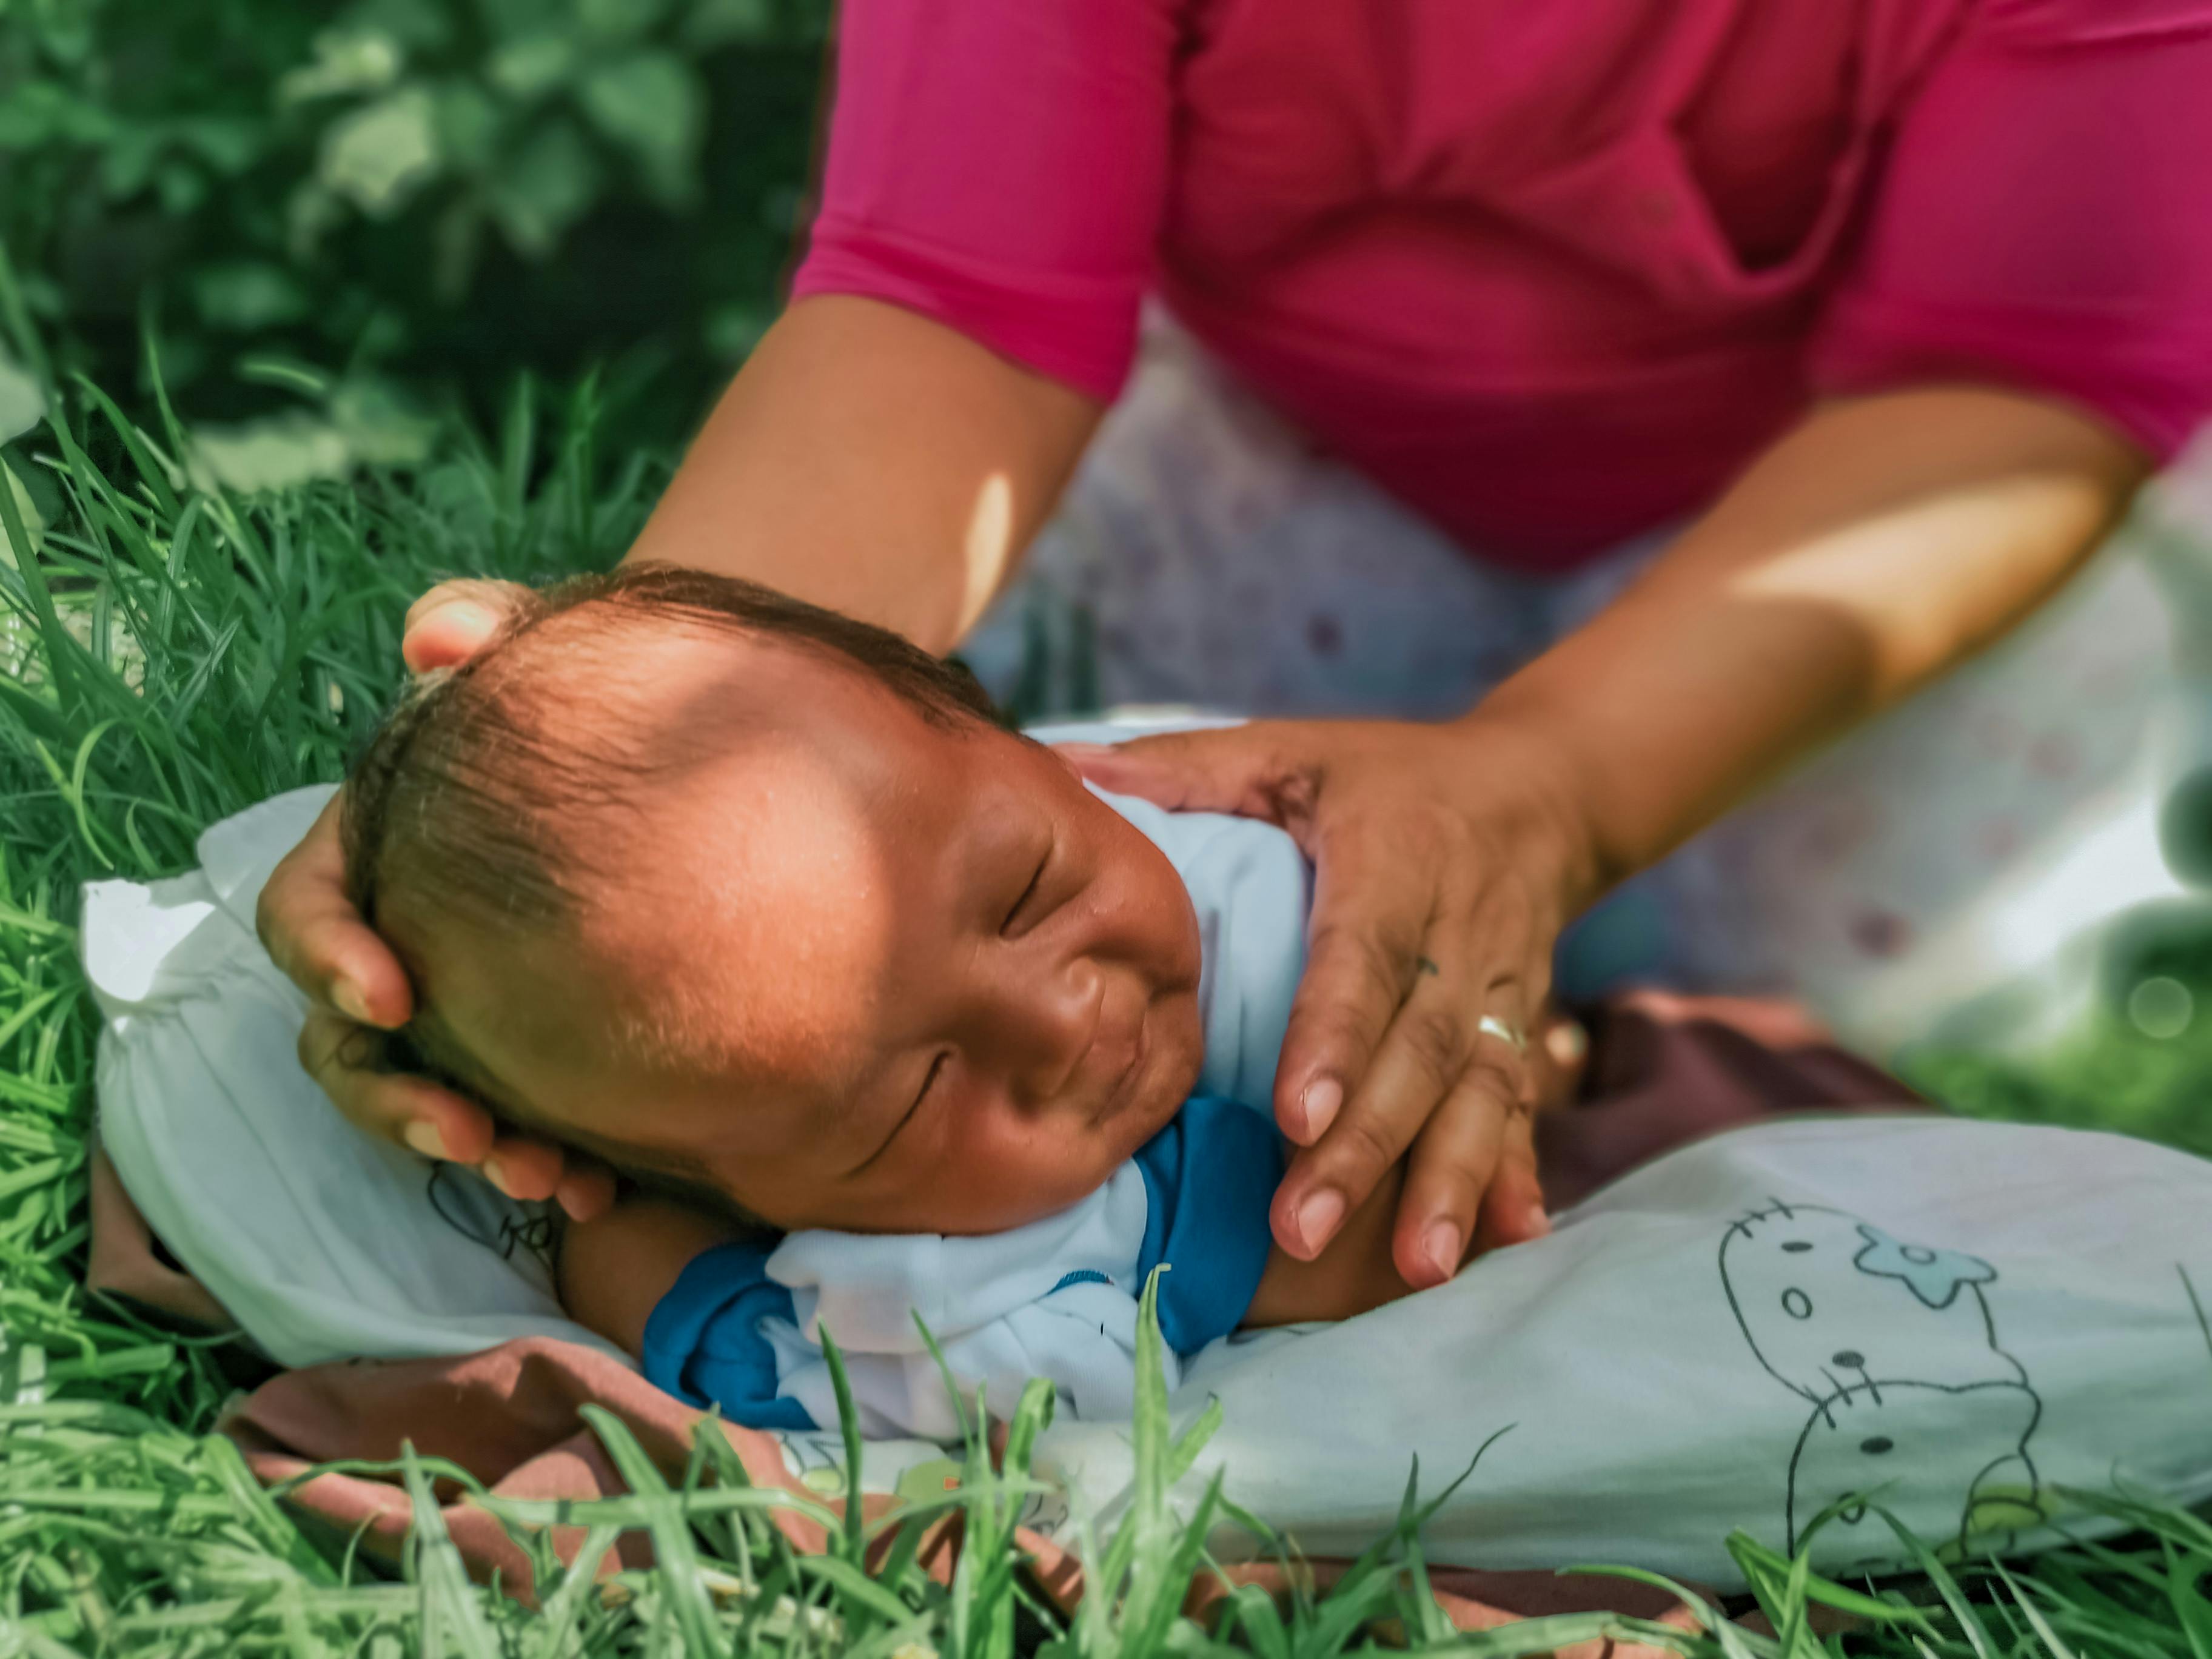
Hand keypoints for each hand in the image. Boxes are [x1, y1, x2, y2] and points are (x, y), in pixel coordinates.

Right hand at [256, 579, 618, 1219]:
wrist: (687, 767)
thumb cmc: (580, 706)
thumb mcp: (539, 650)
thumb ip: (484, 628)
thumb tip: (436, 637)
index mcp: (371, 861)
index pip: (303, 913)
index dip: (325, 957)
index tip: (387, 995)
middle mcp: (399, 949)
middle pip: (347, 1043)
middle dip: (392, 1101)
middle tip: (466, 1133)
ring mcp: (460, 1015)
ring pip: (423, 1103)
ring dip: (468, 1149)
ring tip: (544, 1176)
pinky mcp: (530, 1060)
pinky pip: (513, 1128)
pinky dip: (548, 1162)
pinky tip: (602, 1186)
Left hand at [1061, 716, 1601, 1287]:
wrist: (1542, 789)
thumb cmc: (1386, 775)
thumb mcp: (1291, 752)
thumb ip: (1185, 769)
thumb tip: (1062, 770)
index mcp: (1394, 857)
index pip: (1362, 958)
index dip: (1334, 1039)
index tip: (1293, 1117)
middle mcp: (1458, 931)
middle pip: (1419, 1049)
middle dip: (1368, 1147)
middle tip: (1300, 1233)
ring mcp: (1502, 989)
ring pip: (1482, 1092)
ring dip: (1448, 1182)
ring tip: (1414, 1268)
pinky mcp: (1524, 1027)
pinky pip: (1522, 1107)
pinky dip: (1517, 1174)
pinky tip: (1512, 1240)